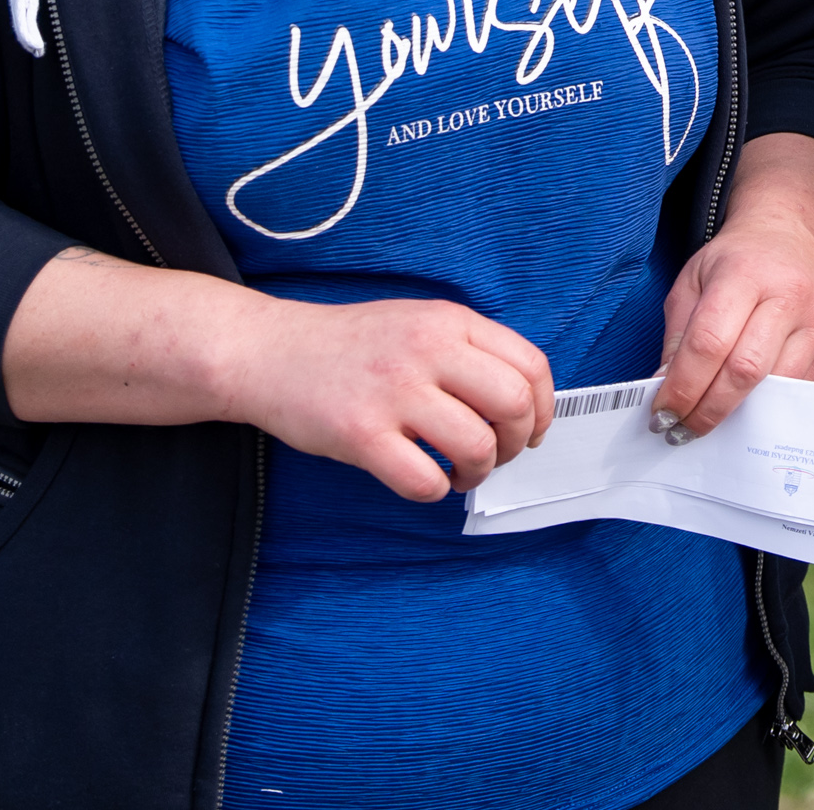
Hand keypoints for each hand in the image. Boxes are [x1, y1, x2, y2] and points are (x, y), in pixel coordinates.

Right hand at [216, 294, 553, 503]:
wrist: (270, 352)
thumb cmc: (352, 346)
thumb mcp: (419, 322)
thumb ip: (469, 349)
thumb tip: (523, 402)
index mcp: (449, 321)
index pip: (531, 365)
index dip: (543, 408)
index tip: (532, 431)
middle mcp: (427, 350)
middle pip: (513, 405)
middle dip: (517, 443)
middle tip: (495, 455)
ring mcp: (393, 392)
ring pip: (476, 446)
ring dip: (477, 472)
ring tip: (456, 471)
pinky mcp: (360, 434)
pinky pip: (424, 481)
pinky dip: (434, 491)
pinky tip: (423, 479)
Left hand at [657, 132, 813, 438]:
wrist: (792, 235)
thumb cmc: (734, 262)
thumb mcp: (693, 281)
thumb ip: (677, 336)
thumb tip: (667, 392)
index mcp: (744, 273)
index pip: (709, 343)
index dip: (682, 387)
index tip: (661, 414)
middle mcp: (789, 294)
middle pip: (745, 371)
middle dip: (708, 410)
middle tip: (681, 432)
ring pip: (775, 387)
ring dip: (738, 415)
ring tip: (708, 423)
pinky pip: (797, 389)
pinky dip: (767, 404)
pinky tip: (746, 405)